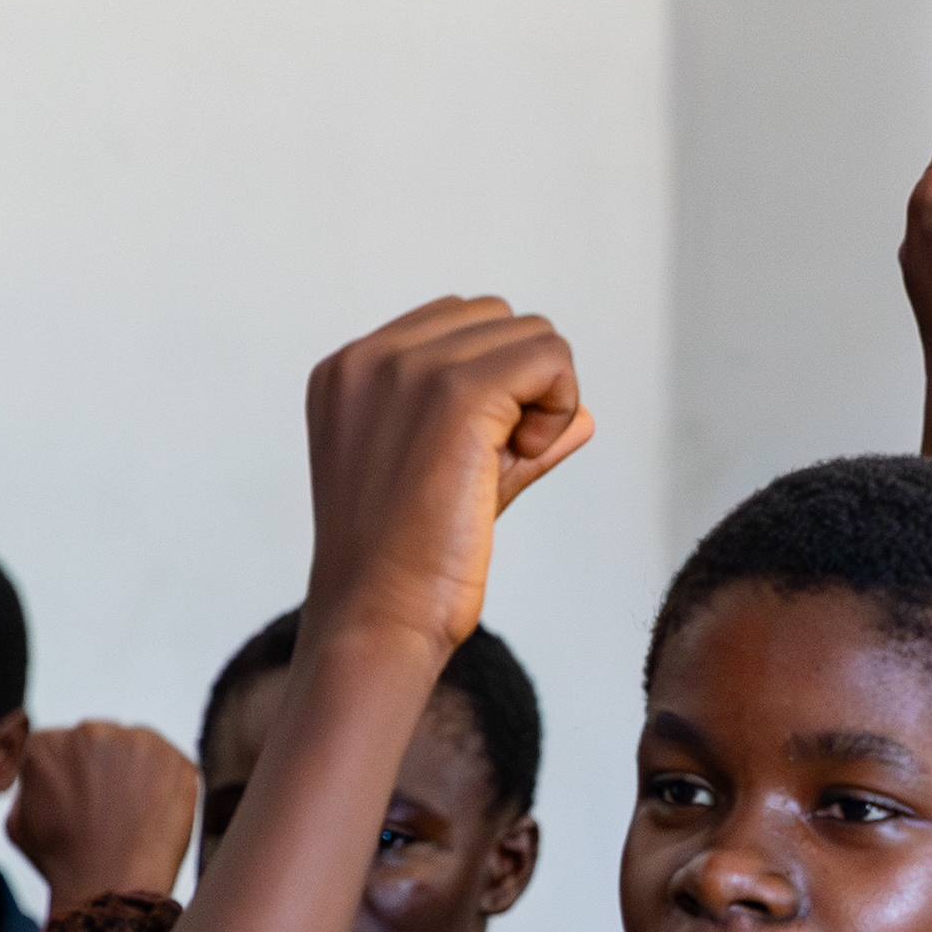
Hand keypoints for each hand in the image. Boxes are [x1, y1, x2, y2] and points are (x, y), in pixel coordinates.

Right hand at [10, 722, 198, 912]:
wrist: (110, 883)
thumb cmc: (63, 859)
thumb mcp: (19, 819)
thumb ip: (31, 787)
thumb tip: (46, 778)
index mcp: (46, 743)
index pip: (61, 746)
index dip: (71, 775)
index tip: (81, 795)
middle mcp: (92, 732)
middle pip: (100, 742)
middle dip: (104, 769)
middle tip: (109, 807)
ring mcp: (140, 743)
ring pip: (138, 750)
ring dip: (136, 772)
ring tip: (133, 814)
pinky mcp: (179, 760)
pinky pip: (172, 764)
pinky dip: (167, 784)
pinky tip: (156, 813)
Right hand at [299, 298, 590, 658]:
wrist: (381, 612)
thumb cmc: (414, 561)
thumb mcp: (456, 478)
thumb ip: (510, 434)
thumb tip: (581, 411)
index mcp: (350, 370)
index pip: (458, 323)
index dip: (496, 383)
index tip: (473, 450)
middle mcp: (368, 357)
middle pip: (500, 319)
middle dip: (523, 383)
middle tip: (499, 457)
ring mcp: (406, 368)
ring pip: (532, 334)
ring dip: (545, 396)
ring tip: (506, 460)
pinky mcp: (453, 393)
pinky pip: (550, 358)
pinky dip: (559, 405)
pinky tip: (525, 456)